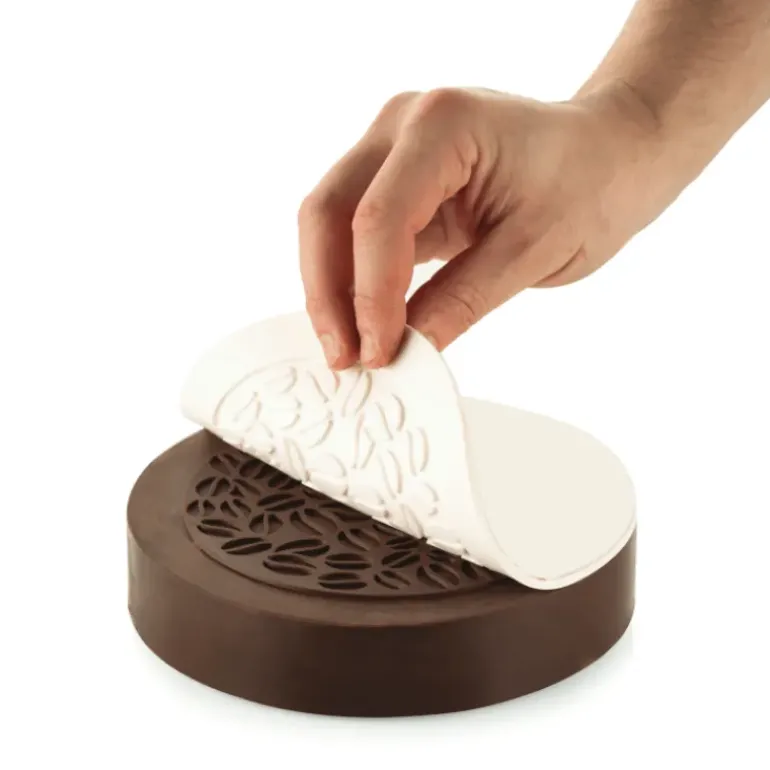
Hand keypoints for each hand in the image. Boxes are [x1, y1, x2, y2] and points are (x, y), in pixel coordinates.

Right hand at [298, 85, 663, 368]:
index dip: (371, 294)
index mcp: (444, 125)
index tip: (380, 353)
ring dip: (331, 289)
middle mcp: (403, 124)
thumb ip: (462, 299)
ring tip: (348, 351)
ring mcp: (393, 148)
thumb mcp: (534, 250)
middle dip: (328, 293)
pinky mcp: (397, 179)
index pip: (380, 217)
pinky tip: (360, 323)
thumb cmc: (591, 184)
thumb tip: (404, 350)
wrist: (611, 152)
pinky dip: (352, 279)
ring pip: (329, 221)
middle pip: (329, 210)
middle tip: (344, 359)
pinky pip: (354, 230)